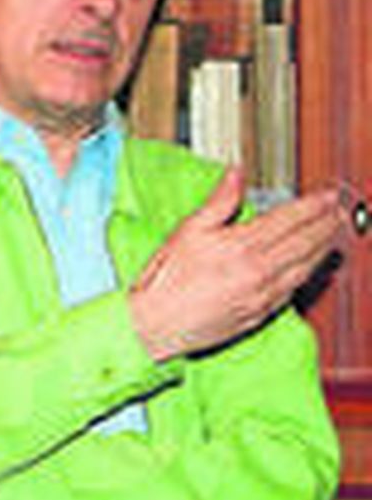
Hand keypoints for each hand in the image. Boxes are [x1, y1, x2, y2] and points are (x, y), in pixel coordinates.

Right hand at [128, 167, 351, 361]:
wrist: (158, 325)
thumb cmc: (166, 279)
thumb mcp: (188, 230)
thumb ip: (219, 201)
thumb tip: (236, 175)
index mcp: (241, 246)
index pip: (289, 220)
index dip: (313, 206)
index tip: (328, 196)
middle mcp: (260, 271)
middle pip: (305, 243)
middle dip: (327, 224)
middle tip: (341, 211)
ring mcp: (264, 294)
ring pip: (306, 267)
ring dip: (324, 248)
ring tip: (334, 234)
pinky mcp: (262, 313)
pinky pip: (296, 289)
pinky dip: (310, 273)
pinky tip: (312, 267)